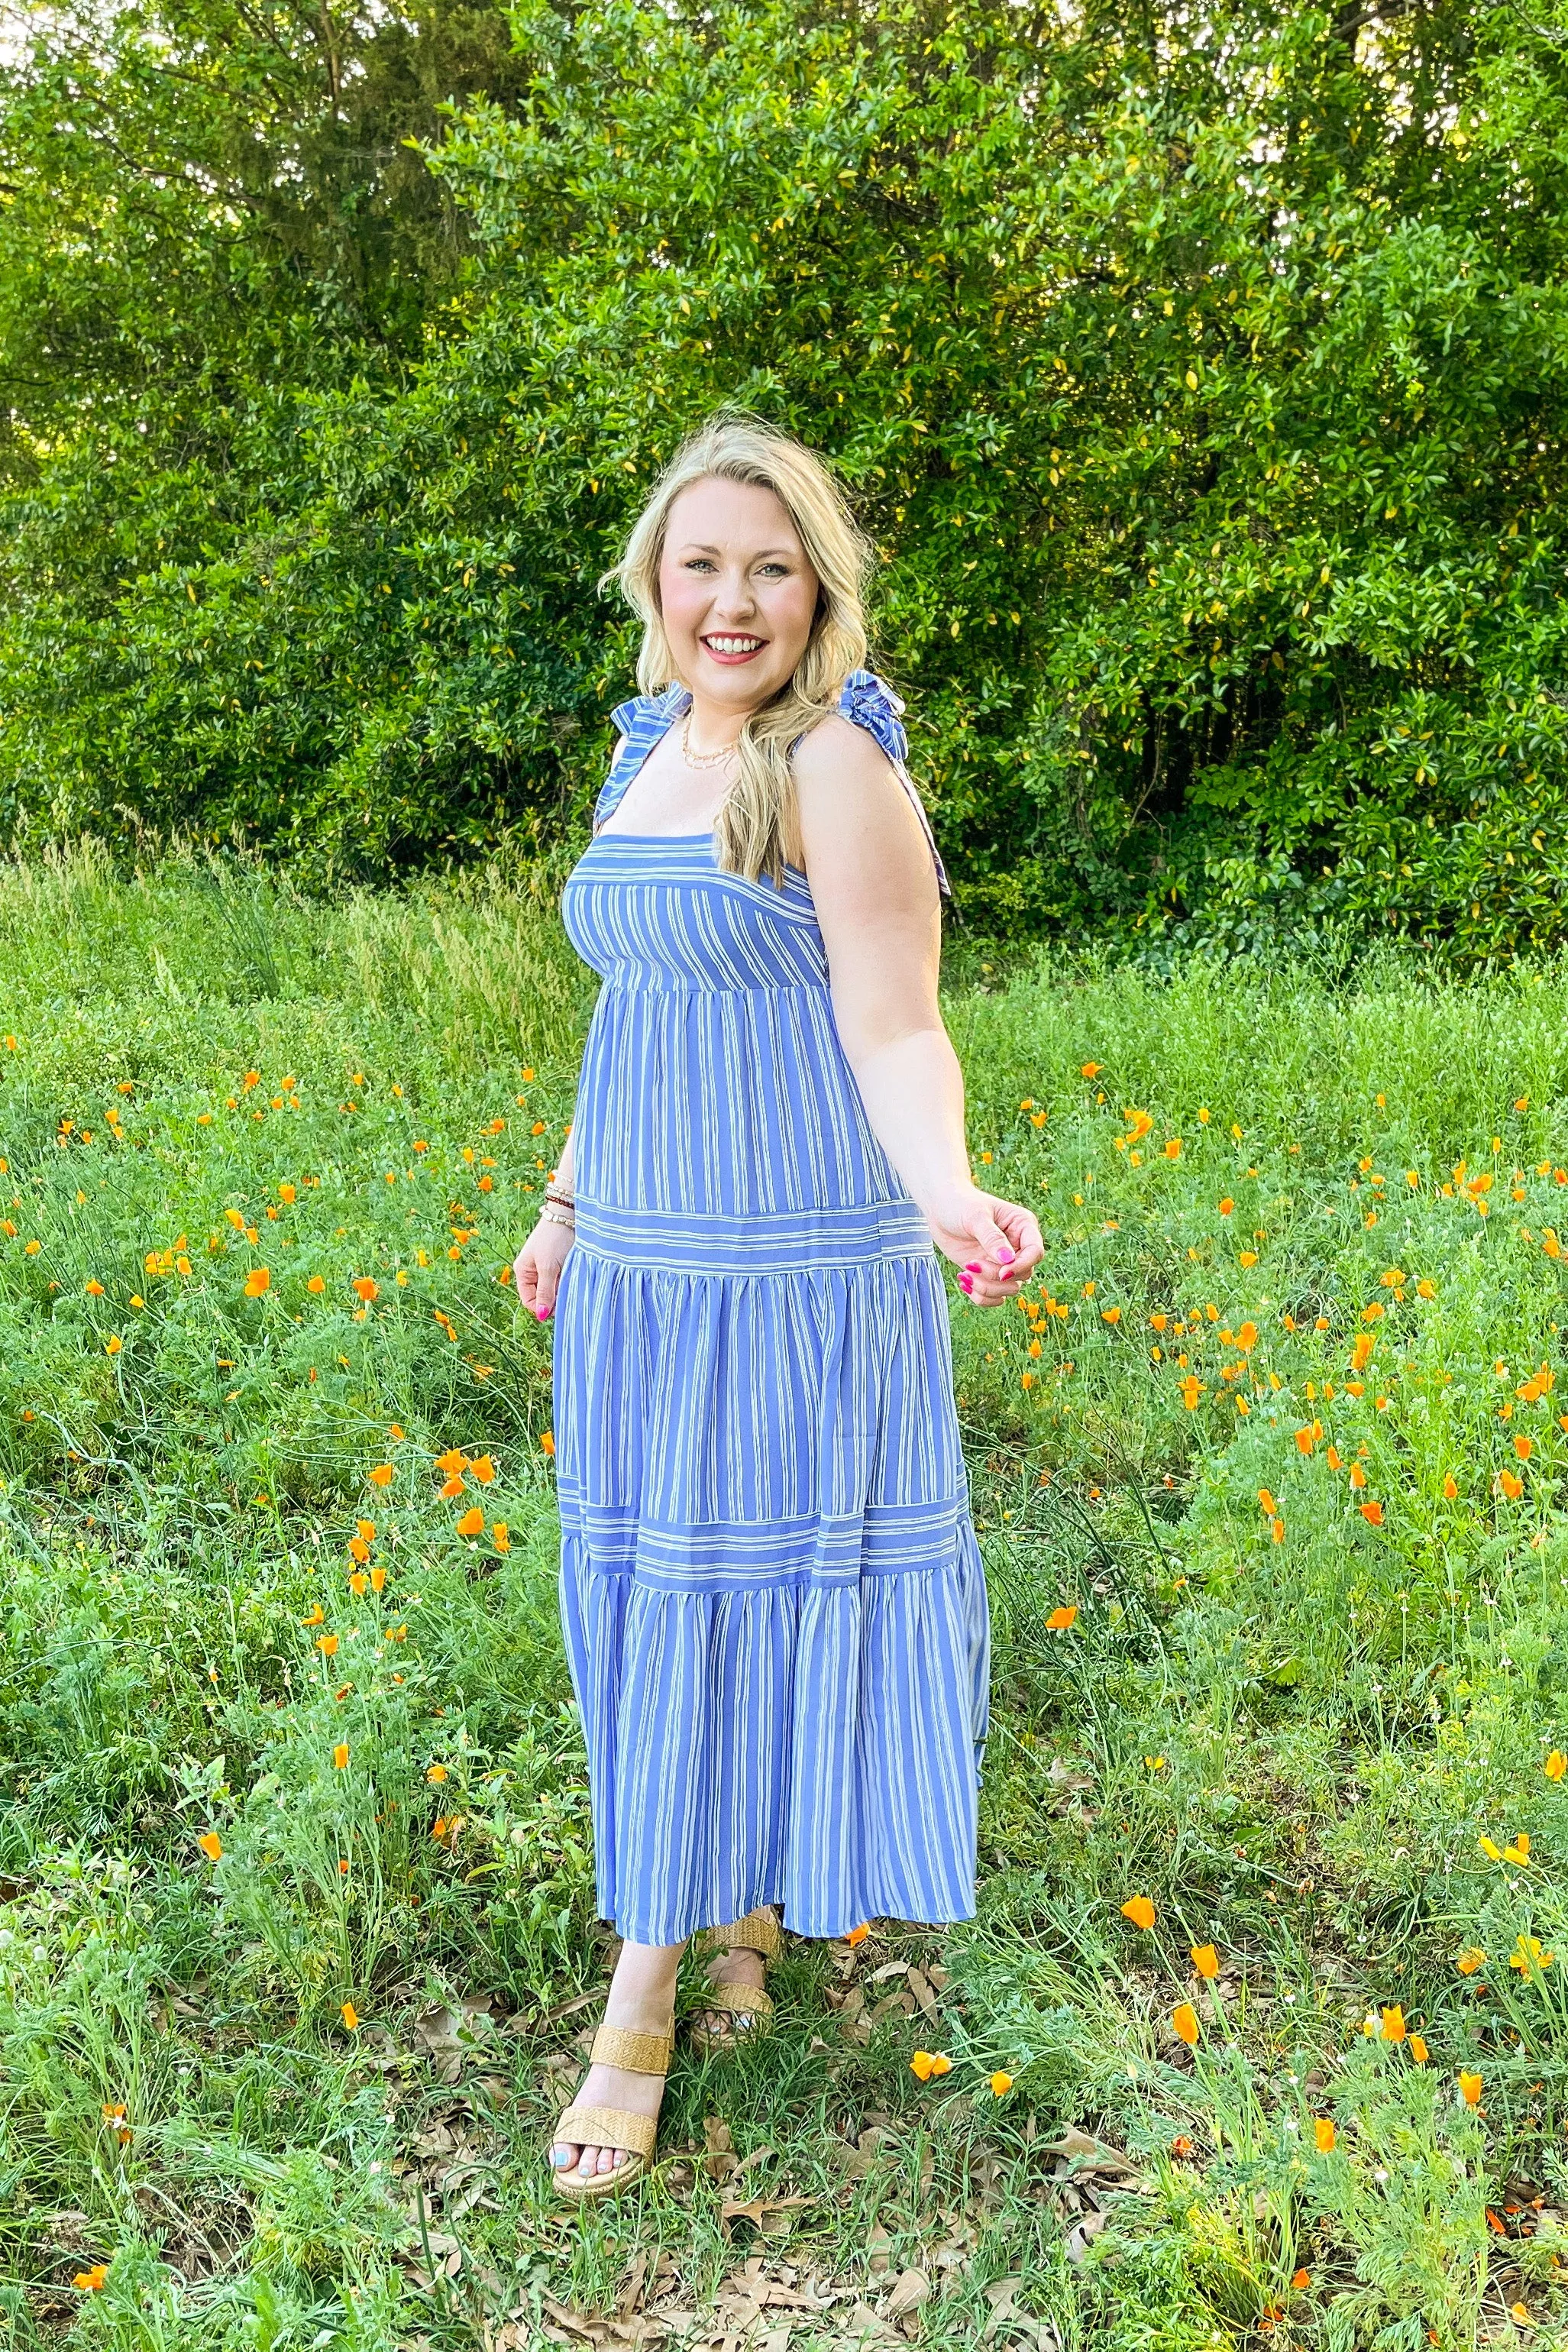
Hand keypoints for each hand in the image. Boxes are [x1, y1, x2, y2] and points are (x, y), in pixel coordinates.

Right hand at [514, 1217, 573, 1321]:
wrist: (568, 1215)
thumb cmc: (554, 1239)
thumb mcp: (548, 1268)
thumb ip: (545, 1292)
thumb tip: (541, 1315)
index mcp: (523, 1271)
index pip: (529, 1300)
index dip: (542, 1308)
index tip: (558, 1308)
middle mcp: (533, 1271)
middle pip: (543, 1296)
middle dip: (555, 1298)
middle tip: (567, 1290)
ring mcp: (546, 1268)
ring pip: (554, 1289)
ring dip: (563, 1289)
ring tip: (571, 1277)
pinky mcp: (560, 1264)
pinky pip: (562, 1280)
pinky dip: (569, 1281)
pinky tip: (575, 1274)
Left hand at [927, 1186, 1042, 1305]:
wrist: (939, 1207)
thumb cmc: (960, 1203)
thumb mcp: (976, 1217)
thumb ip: (992, 1238)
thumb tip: (1008, 1260)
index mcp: (1022, 1225)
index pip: (1035, 1252)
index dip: (1021, 1266)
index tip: (1001, 1272)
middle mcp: (1017, 1246)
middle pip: (1023, 1275)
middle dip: (996, 1277)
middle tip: (971, 1264)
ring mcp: (1003, 1261)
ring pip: (1009, 1289)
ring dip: (987, 1288)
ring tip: (965, 1273)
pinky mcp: (988, 1273)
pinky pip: (994, 1296)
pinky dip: (980, 1296)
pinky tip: (964, 1281)